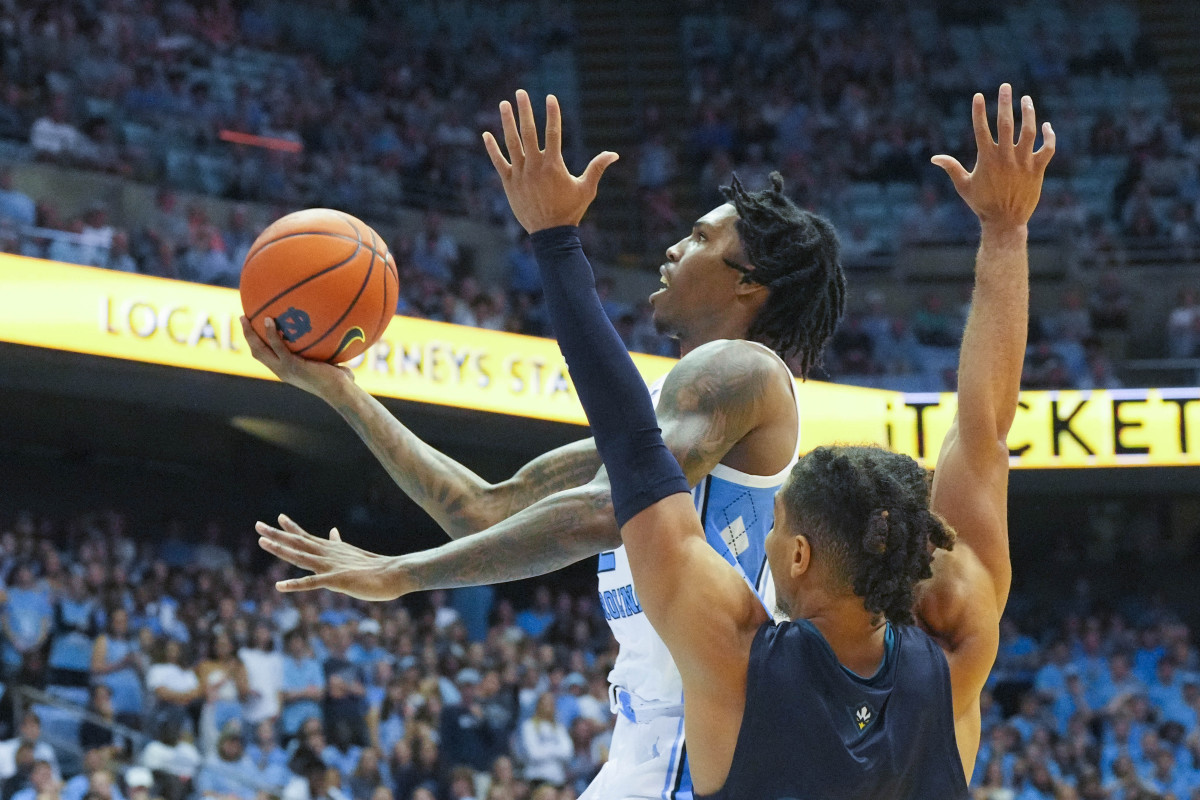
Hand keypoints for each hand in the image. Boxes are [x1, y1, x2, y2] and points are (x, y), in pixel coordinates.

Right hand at [240, 316, 354, 398]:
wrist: (341, 392)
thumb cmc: (340, 380)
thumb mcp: (329, 363)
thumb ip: (326, 352)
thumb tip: (336, 334)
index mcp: (286, 370)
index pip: (265, 356)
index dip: (257, 343)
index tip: (253, 328)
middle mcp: (281, 371)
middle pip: (256, 352)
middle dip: (247, 335)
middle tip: (243, 318)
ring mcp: (285, 369)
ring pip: (260, 350)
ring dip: (250, 334)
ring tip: (246, 317)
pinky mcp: (292, 366)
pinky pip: (278, 347)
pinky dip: (271, 334)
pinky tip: (269, 320)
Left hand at [256, 515, 410, 600]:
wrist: (394, 573)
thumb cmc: (376, 567)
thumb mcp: (353, 554)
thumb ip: (339, 545)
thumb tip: (333, 532)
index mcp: (332, 550)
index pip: (307, 537)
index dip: (291, 528)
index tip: (279, 517)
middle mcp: (328, 554)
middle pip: (298, 543)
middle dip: (277, 534)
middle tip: (258, 525)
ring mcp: (331, 566)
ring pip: (300, 556)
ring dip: (280, 549)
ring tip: (262, 541)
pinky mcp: (336, 580)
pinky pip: (311, 583)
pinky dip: (294, 584)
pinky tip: (279, 586)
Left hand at [482, 89, 618, 232]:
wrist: (550, 234)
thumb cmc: (570, 211)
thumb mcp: (586, 189)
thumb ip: (597, 168)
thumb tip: (614, 154)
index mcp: (554, 165)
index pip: (553, 132)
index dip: (552, 113)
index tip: (550, 97)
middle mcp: (535, 166)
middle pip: (528, 132)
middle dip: (525, 110)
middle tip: (520, 93)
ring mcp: (520, 173)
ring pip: (512, 143)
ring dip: (507, 122)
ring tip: (504, 104)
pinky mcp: (509, 183)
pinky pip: (498, 162)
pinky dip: (492, 148)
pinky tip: (486, 134)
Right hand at [932, 84, 1055, 230]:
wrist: (1005, 222)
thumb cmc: (982, 204)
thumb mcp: (964, 186)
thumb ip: (952, 168)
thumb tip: (934, 158)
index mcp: (987, 159)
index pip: (981, 129)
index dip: (979, 111)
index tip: (978, 95)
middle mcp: (1005, 157)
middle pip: (1006, 123)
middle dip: (1005, 103)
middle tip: (1005, 86)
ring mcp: (1023, 162)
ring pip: (1028, 131)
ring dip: (1028, 113)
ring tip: (1026, 100)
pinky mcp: (1038, 169)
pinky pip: (1047, 148)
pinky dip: (1049, 136)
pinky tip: (1046, 126)